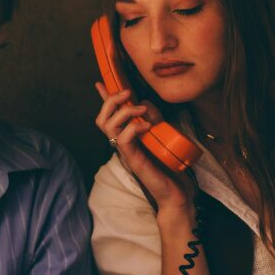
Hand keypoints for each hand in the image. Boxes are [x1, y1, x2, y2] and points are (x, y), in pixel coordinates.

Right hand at [94, 82, 194, 212]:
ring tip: (141, 110)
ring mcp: (125, 151)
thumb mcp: (163, 132)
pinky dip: (133, 127)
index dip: (104, 99)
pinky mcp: (132, 159)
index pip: (110, 115)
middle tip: (128, 94)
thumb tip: (145, 102)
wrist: (174, 191)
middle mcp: (122, 142)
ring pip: (107, 126)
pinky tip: (146, 126)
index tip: (100, 83)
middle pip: (101, 118)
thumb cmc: (168, 165)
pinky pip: (122, 139)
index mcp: (127, 136)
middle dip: (110, 100)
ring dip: (124, 111)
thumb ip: (153, 117)